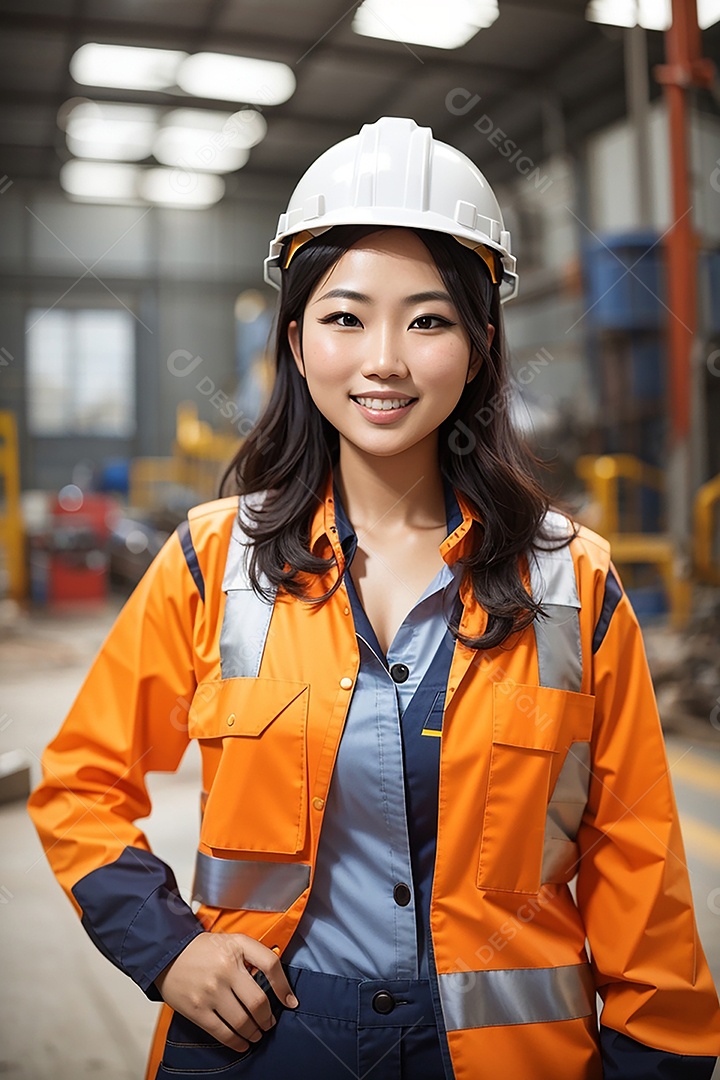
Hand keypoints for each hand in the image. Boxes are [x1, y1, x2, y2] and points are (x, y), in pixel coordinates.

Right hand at [154, 932, 297, 1051]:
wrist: (168, 954)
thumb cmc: (203, 948)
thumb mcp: (232, 940)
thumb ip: (254, 954)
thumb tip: (275, 981)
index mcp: (237, 947)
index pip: (270, 964)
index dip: (284, 986)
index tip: (290, 1001)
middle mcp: (225, 969)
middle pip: (258, 1001)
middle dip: (268, 1018)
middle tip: (269, 1022)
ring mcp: (211, 991)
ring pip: (242, 1021)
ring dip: (254, 1032)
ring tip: (256, 1033)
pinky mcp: (197, 1009)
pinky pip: (223, 1033)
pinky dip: (236, 1042)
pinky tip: (242, 1043)